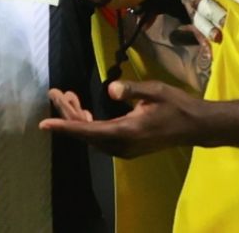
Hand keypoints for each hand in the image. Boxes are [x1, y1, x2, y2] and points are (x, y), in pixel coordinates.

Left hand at [39, 80, 203, 157]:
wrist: (194, 126)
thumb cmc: (176, 106)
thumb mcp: (155, 91)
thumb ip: (131, 90)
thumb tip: (109, 88)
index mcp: (126, 132)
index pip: (88, 130)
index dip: (65, 126)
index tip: (44, 123)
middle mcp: (121, 146)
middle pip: (86, 132)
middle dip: (68, 113)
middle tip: (56, 92)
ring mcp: (124, 149)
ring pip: (91, 136)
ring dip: (78, 118)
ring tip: (68, 97)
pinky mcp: (127, 147)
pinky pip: (100, 138)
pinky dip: (89, 124)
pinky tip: (85, 111)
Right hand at [177, 0, 224, 41]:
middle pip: (198, 2)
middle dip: (212, 12)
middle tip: (226, 20)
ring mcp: (189, 5)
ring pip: (196, 18)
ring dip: (207, 29)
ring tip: (218, 38)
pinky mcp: (193, 16)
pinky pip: (196, 29)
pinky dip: (203, 41)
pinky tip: (211, 53)